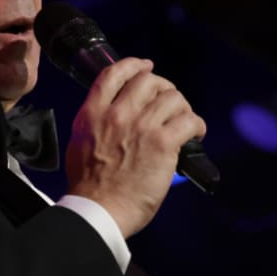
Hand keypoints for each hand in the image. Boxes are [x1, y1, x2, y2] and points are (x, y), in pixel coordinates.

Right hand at [65, 57, 205, 236]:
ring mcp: (141, 127)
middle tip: (169, 103)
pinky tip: (196, 135)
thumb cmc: (89, 186)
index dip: (134, 65)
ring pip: (173, 97)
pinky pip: (189, 120)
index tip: (146, 67)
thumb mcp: (79, 143)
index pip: (114, 74)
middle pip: (148, 80)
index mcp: (93, 113)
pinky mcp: (162, 144)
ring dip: (182, 107)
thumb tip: (111, 117)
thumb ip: (95, 124)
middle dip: (163, 88)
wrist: (98, 210)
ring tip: (184, 122)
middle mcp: (117, 114)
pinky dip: (197, 125)